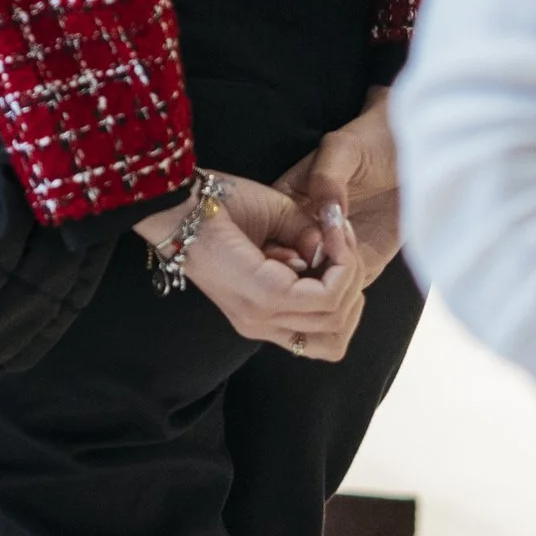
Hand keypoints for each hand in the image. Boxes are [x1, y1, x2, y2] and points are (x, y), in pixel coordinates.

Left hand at [135, 172, 367, 361]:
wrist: (184, 200)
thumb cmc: (226, 206)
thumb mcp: (283, 225)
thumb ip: (314, 243)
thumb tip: (333, 256)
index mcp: (264, 316)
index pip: (328, 336)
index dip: (345, 290)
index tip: (335, 241)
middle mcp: (262, 325)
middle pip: (337, 335)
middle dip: (352, 283)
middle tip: (339, 238)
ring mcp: (263, 316)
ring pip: (336, 316)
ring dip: (349, 271)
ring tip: (335, 234)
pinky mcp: (266, 297)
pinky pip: (326, 295)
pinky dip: (340, 263)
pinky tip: (328, 235)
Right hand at [280, 91, 402, 283]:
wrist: (413, 151)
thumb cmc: (372, 140)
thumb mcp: (344, 149)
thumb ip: (328, 177)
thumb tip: (325, 212)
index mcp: (288, 203)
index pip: (271, 238)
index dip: (282, 252)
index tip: (307, 250)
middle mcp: (303, 232)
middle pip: (291, 271)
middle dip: (308, 275)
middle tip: (333, 260)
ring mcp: (332, 252)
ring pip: (319, 288)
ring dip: (332, 286)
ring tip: (350, 263)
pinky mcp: (363, 263)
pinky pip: (349, 289)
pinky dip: (352, 288)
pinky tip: (361, 271)